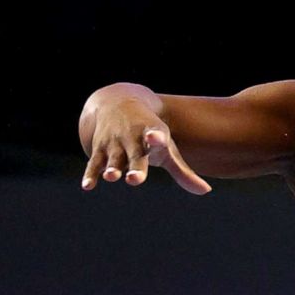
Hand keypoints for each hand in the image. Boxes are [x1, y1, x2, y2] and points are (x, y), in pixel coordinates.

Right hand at [81, 98, 211, 194]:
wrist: (117, 103)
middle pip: (134, 155)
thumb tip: (206, 191)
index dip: (156, 137)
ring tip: (111, 178)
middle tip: (134, 179)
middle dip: (134, 166)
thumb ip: (183, 171)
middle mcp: (132, 138)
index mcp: (153, 134)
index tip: (156, 138)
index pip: (156, 135)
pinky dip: (90, 174)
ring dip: (111, 169)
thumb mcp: (167, 148)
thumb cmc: (150, 133)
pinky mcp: (99, 148)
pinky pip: (94, 163)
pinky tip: (87, 186)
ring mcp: (114, 143)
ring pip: (112, 159)